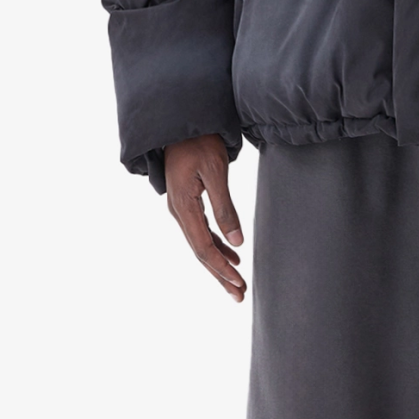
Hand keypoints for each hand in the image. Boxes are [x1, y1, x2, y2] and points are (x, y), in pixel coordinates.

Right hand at [163, 135, 245, 300]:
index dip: (221, 268)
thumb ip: (225, 208)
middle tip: (239, 295)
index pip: (203, 247)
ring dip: (219, 265)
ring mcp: (182, 209)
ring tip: (237, 284)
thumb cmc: (199, 142)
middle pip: (201, 252)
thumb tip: (236, 241)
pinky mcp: (188, 204)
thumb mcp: (215, 172)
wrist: (180, 123)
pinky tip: (232, 255)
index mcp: (183, 206)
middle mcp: (179, 212)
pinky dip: (217, 246)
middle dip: (221, 275)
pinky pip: (202, 232)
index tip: (238, 282)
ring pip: (201, 244)